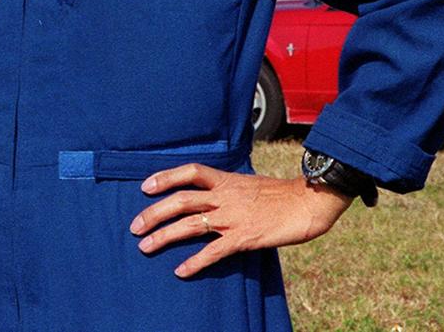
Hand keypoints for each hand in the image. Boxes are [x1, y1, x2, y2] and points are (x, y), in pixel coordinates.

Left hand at [130, 163, 352, 278]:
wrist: (309, 202)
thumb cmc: (283, 195)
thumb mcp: (251, 184)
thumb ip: (231, 189)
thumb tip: (215, 195)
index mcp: (227, 180)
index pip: (190, 172)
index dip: (165, 177)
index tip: (145, 186)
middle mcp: (225, 196)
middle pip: (181, 200)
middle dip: (154, 212)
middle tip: (134, 226)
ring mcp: (233, 217)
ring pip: (190, 224)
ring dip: (165, 236)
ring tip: (145, 246)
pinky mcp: (244, 238)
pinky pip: (214, 251)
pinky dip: (195, 261)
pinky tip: (181, 271)